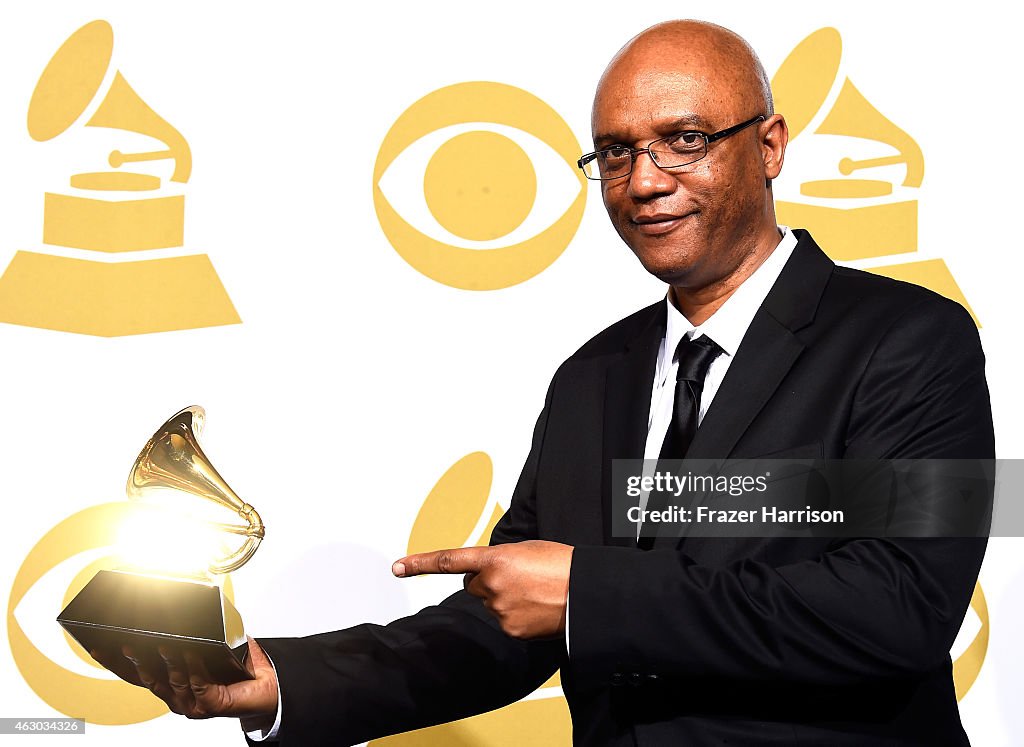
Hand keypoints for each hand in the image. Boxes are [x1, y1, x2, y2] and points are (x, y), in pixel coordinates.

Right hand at [90, 636, 278, 731]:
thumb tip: (183, 606)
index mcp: (171, 683)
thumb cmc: (240, 666)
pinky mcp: (210, 705)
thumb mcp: (212, 644)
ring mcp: (192, 704)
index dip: (117, 662)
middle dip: (137, 660)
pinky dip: (195, 668)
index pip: (138, 673)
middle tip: (127, 642)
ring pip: (172, 682)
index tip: (99, 645)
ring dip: (168, 662)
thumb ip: (194, 632)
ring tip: (165, 643)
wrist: (269, 686)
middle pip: (149, 679)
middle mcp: (177, 696)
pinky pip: (199, 684)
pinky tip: (194, 654)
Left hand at [393, 540, 572, 639]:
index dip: (420, 563)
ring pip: (490, 603)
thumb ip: (502, 559)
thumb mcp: (528, 550)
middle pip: (473, 585)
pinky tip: (536, 608)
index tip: (397, 567)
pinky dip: (515, 615)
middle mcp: (492, 586)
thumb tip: (491, 573)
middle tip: (517, 577)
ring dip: (504, 598)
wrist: (587, 593)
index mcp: (495, 559)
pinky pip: (504, 621)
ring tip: (534, 592)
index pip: (449, 561)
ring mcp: (500, 611)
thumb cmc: (563, 565)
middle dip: (487, 581)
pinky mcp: (510, 630)